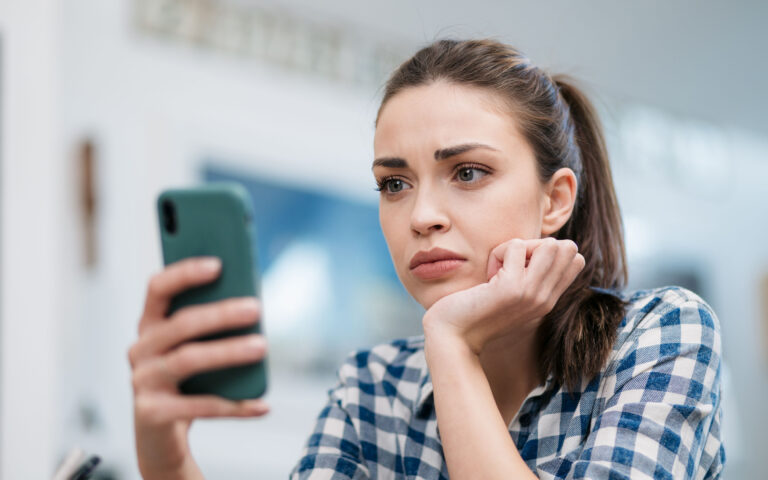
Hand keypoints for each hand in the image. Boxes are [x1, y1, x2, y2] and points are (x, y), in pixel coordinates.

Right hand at [128, 257, 269, 478]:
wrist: (161, 439)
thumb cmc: (186, 383)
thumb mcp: (196, 349)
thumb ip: (213, 326)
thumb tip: (251, 305)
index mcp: (150, 326)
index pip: (158, 289)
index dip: (185, 273)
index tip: (218, 264)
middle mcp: (140, 350)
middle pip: (181, 324)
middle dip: (220, 314)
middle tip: (256, 308)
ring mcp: (142, 382)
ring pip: (188, 359)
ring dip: (228, 352)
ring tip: (262, 346)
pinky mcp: (151, 414)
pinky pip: (199, 406)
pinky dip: (235, 406)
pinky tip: (262, 405)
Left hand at [422, 238, 584, 354]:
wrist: (453, 337)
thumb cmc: (475, 311)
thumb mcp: (511, 295)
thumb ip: (528, 278)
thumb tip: (540, 246)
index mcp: (548, 301)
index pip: (576, 260)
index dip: (548, 252)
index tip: (522, 267)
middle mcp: (545, 299)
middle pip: (568, 249)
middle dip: (537, 245)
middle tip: (511, 264)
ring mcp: (532, 294)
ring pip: (550, 245)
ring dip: (519, 247)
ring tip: (501, 268)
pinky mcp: (512, 288)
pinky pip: (515, 245)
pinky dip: (498, 252)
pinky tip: (487, 276)